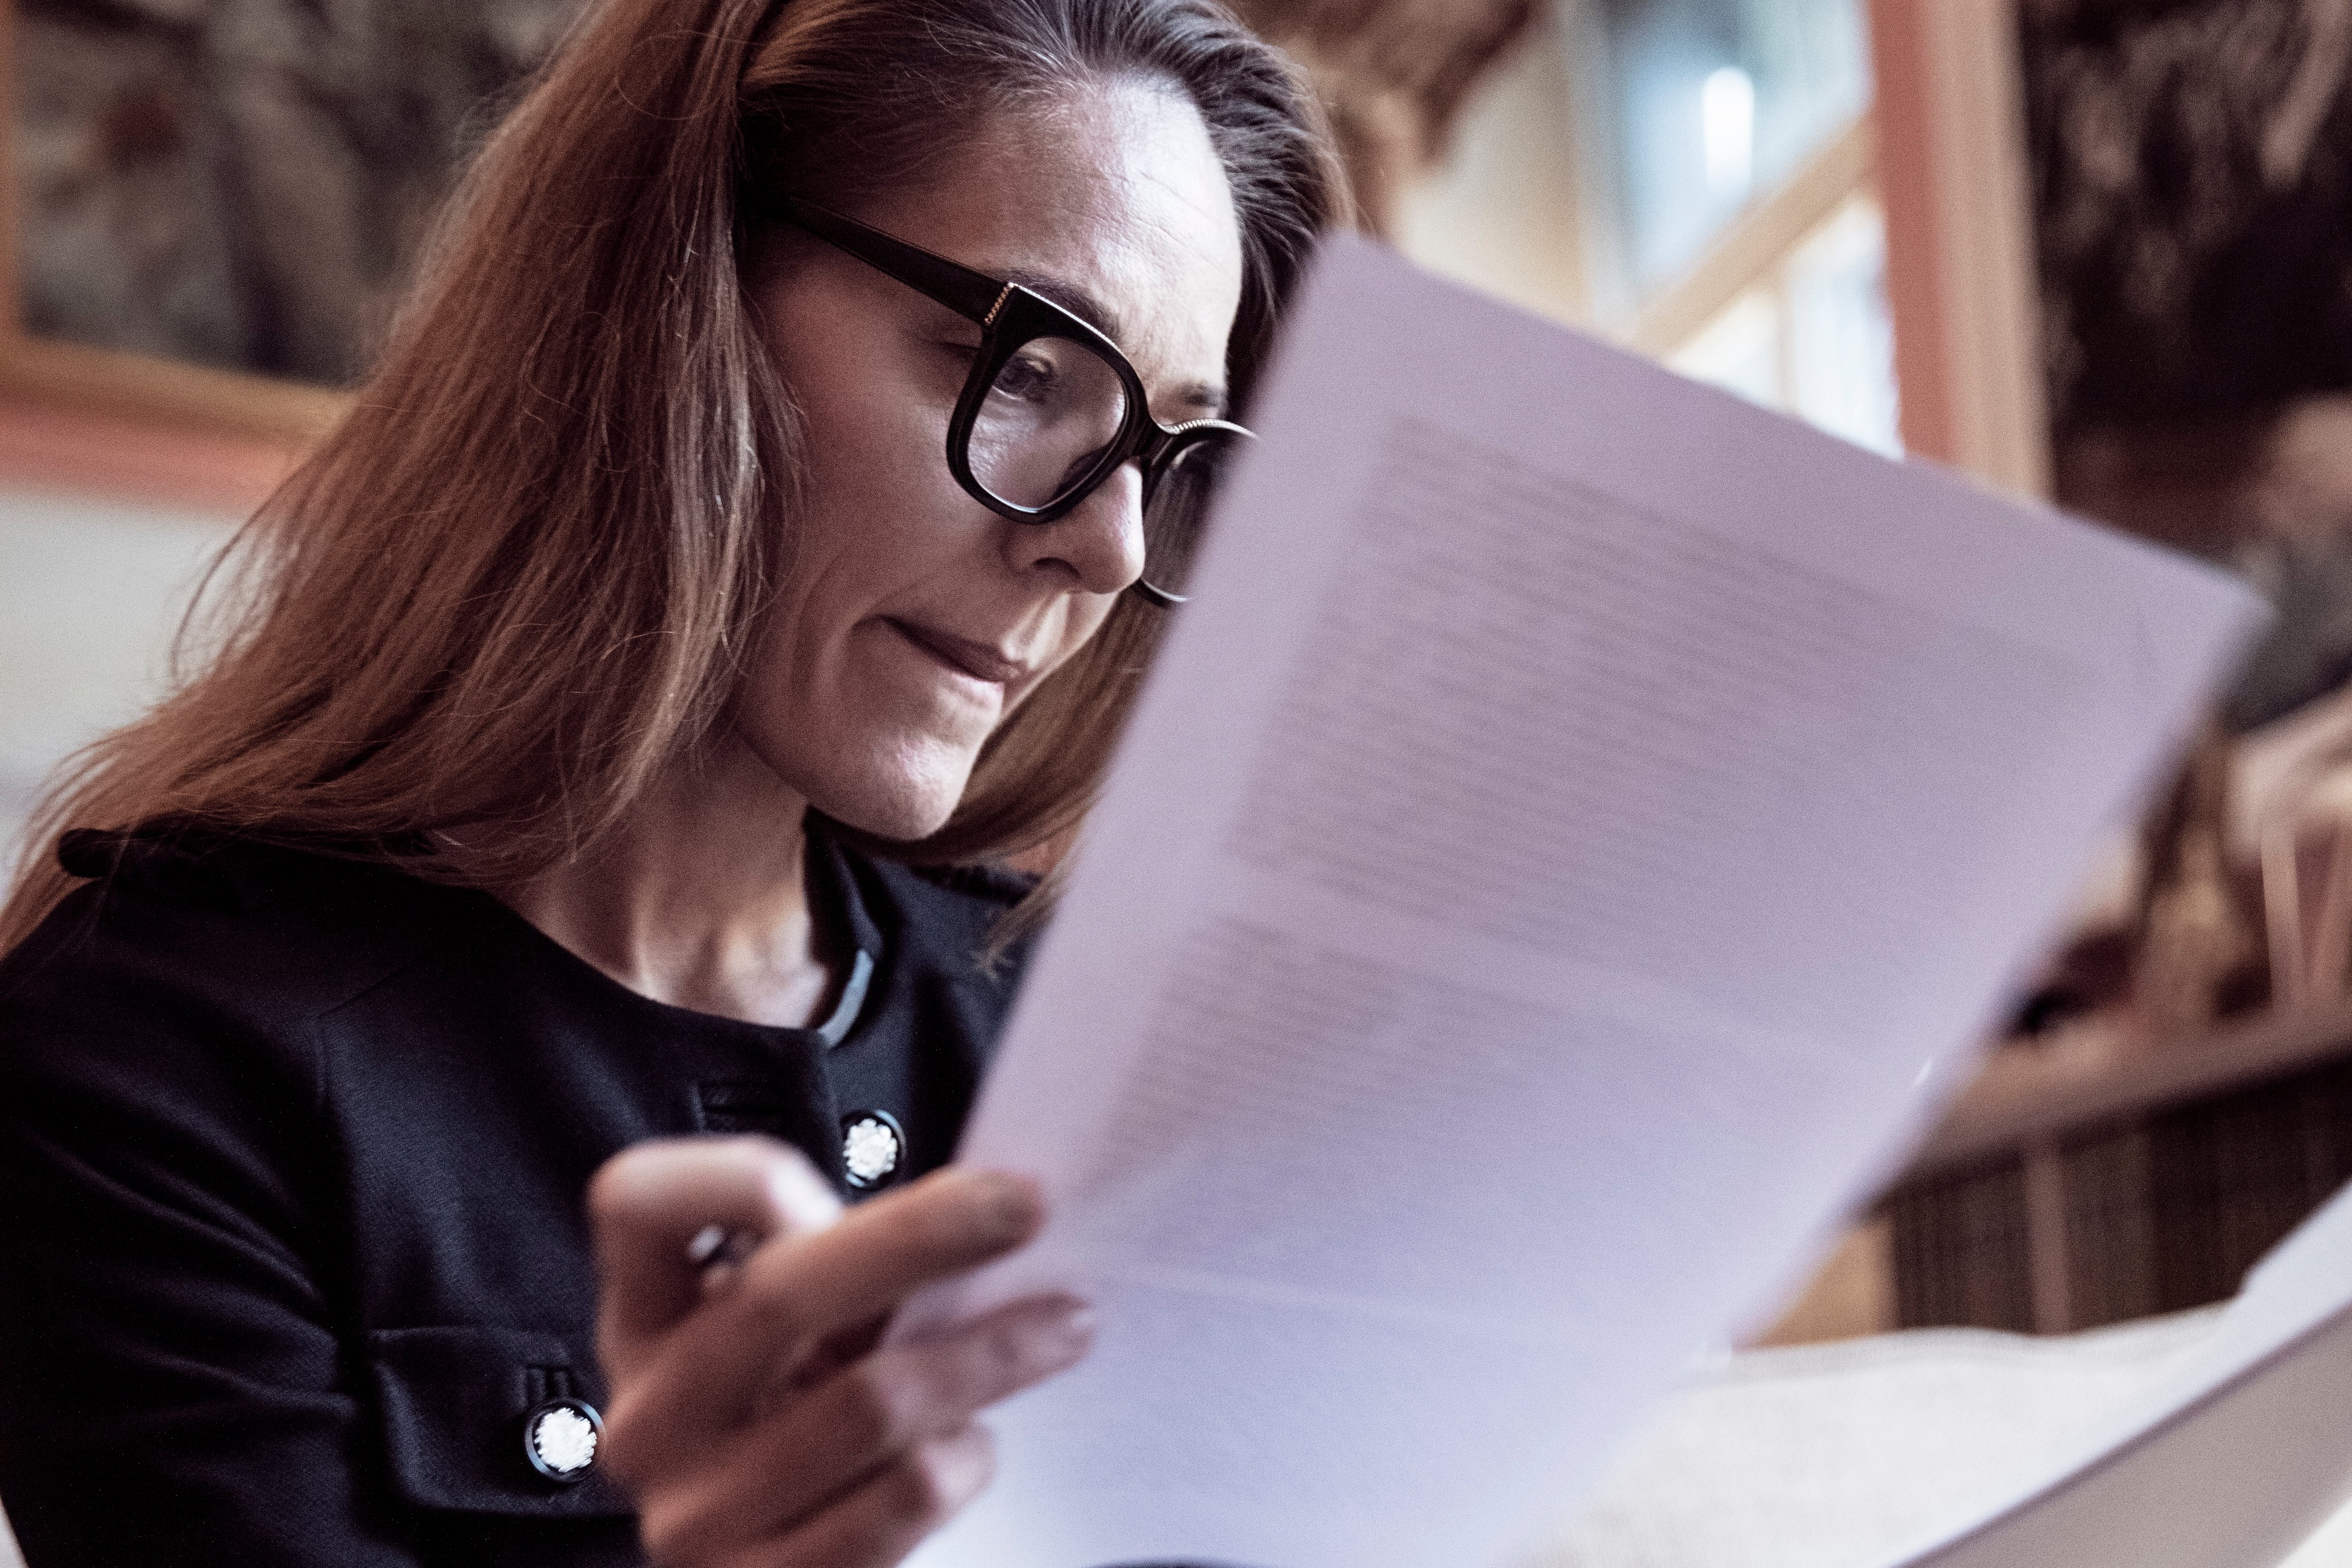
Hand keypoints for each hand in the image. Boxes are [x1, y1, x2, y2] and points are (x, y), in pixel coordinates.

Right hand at [587, 1137, 1092, 1566]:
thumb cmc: (817, 1415)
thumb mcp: (806, 1331)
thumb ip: (848, 1262)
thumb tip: (985, 1201)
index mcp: (646, 1324)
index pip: (635, 1206)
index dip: (729, 1175)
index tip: (847, 1171)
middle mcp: (652, 1418)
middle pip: (778, 1293)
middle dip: (924, 1235)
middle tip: (1025, 1207)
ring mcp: (697, 1515)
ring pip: (869, 1401)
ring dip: (990, 1352)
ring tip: (1057, 1327)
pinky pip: (902, 1498)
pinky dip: (965, 1458)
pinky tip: (980, 1440)